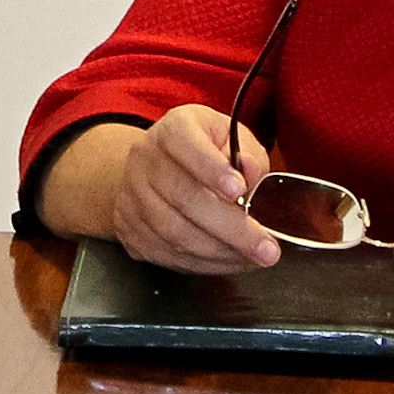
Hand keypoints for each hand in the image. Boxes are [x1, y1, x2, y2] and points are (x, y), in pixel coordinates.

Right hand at [110, 103, 279, 274]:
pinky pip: (166, 253)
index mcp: (173, 129)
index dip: (212, 168)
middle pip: (183, 196)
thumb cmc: (203, 152)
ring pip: (174, 231)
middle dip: (230, 227)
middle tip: (264, 247)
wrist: (155, 168)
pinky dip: (203, 263)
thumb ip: (247, 155)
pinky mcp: (129, 227)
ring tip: (252, 258)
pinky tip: (228, 261)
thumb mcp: (231, 139)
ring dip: (219, 251)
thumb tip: (250, 170)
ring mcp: (133, 194)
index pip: (186, 143)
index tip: (239, 190)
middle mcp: (146, 158)